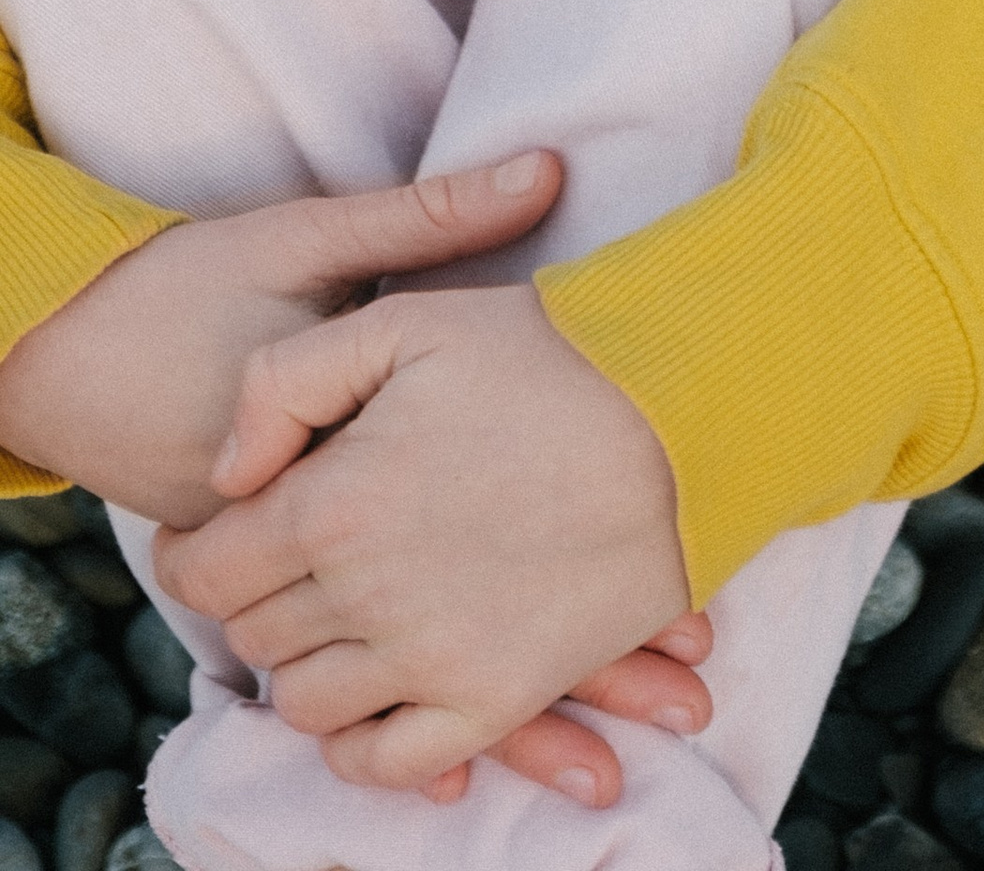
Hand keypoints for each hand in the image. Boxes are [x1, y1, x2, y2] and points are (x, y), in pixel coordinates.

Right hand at [0, 151, 563, 533]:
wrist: (54, 347)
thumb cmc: (188, 280)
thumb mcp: (312, 236)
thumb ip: (430, 214)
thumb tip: (553, 170)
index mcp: (325, 434)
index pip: (456, 450)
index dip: (516, 422)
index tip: (567, 395)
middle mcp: (290, 513)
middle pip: (421, 507)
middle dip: (475, 479)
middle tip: (527, 439)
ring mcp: (254, 550)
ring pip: (371, 542)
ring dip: (420, 509)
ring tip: (474, 466)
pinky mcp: (228, 556)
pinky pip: (318, 551)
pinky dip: (360, 522)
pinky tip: (403, 485)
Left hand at [157, 276, 692, 799]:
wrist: (685, 411)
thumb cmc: (549, 353)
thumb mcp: (407, 322)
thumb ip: (285, 382)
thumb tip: (227, 473)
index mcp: (332, 504)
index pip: (207, 570)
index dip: (195, 555)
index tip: (213, 540)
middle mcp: (365, 596)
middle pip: (256, 634)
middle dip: (259, 598)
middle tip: (291, 561)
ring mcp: (430, 658)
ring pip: (308, 705)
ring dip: (308, 667)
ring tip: (338, 620)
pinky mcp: (494, 697)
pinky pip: (389, 763)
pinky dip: (364, 747)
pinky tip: (378, 700)